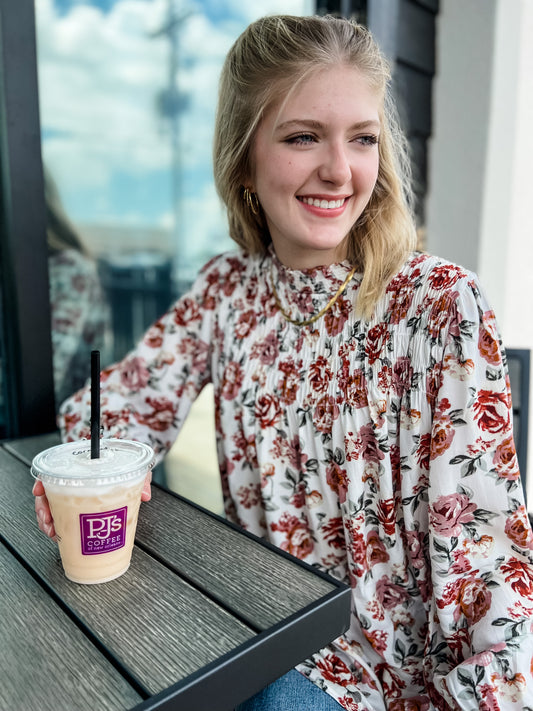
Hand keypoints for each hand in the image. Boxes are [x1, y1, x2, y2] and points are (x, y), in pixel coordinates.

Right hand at [32, 471, 152, 538]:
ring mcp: (74, 493)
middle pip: (49, 491)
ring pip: (52, 505)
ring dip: (49, 520)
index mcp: (82, 465)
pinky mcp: (78, 506)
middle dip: (44, 508)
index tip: (39, 490)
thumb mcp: (135, 467)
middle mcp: (74, 479)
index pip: (55, 470)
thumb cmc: (126, 463)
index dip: (43, 480)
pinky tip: (59, 534)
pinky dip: (58, 525)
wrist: (129, 464)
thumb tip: (145, 495)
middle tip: (48, 520)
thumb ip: (141, 477)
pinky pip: (62, 515)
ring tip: (52, 531)